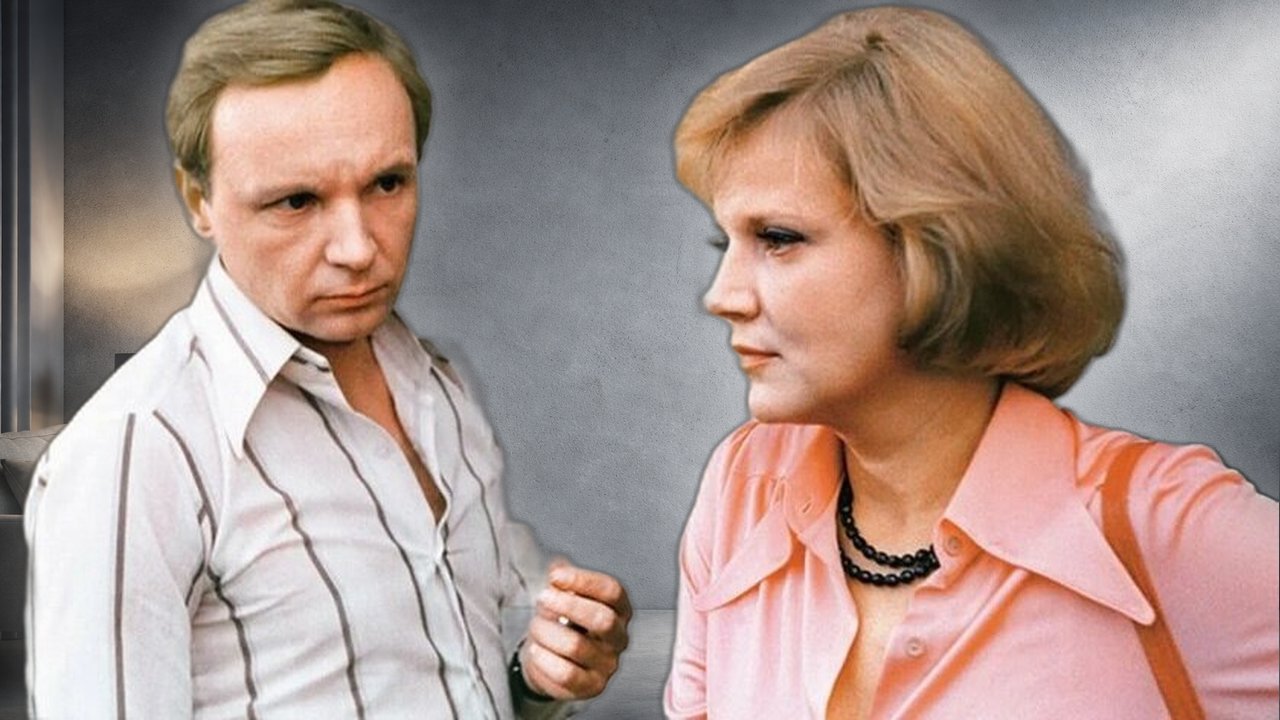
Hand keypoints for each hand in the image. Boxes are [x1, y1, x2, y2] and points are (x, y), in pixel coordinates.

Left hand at [519, 560, 631, 699]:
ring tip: (535, 627)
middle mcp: (619, 637)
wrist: (549, 657)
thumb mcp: (562, 594)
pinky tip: (536, 650)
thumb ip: (562, 577)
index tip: (556, 576)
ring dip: (547, 632)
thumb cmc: (560, 622)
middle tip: (543, 598)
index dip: (583, 580)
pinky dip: (545, 659)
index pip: (611, 591)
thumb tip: (558, 566)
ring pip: (576, 646)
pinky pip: (566, 674)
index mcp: (619, 609)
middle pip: (602, 619)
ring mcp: (607, 664)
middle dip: (567, 606)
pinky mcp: (591, 686)